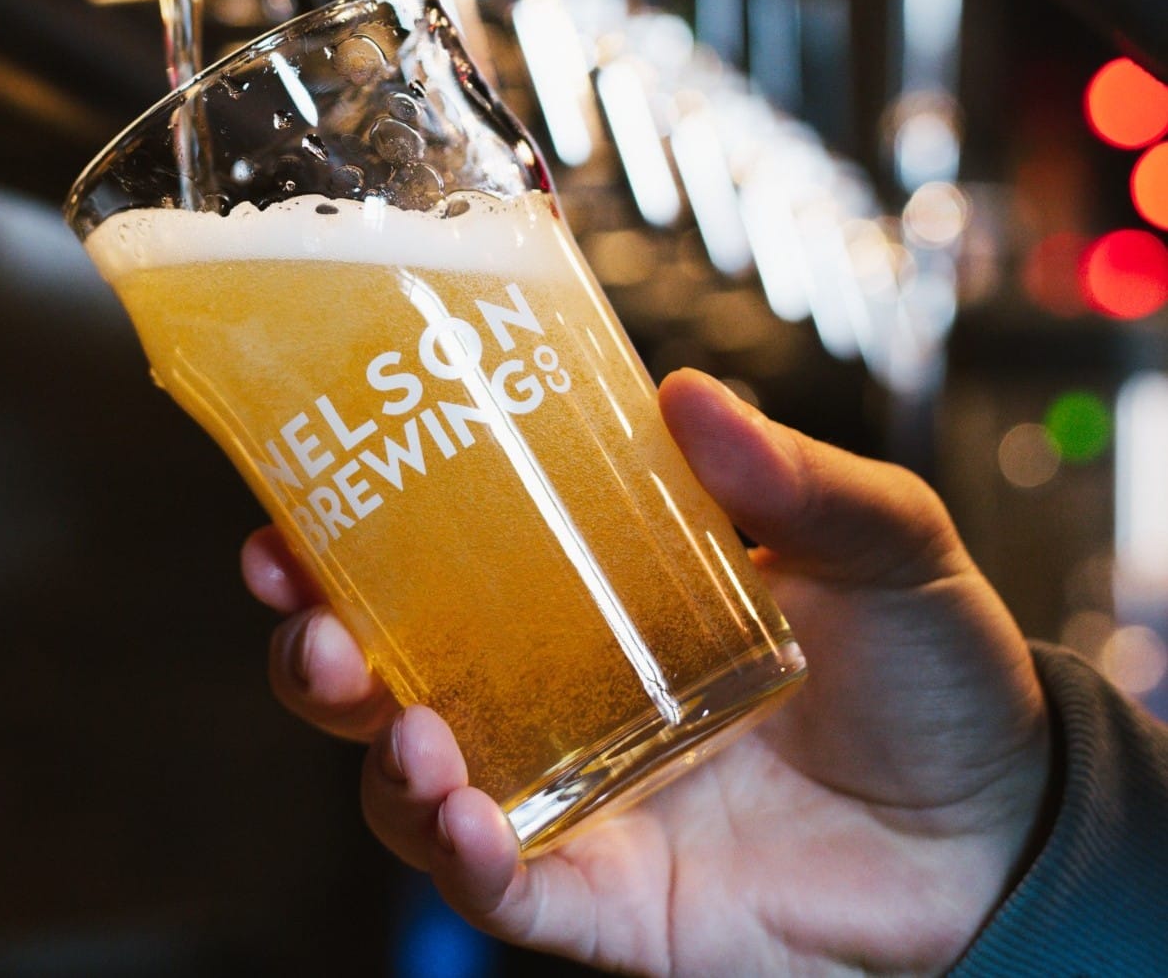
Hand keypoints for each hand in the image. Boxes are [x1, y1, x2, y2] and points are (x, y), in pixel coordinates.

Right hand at [242, 371, 1050, 975]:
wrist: (1010, 830)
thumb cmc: (929, 665)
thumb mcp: (880, 538)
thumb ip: (792, 476)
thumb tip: (687, 396)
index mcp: (582, 588)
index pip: (429, 550)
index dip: (341, 527)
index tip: (288, 498)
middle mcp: (548, 690)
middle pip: (381, 672)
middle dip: (316, 646)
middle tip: (308, 617)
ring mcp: (571, 796)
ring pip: (412, 786)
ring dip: (381, 755)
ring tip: (410, 728)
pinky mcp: (611, 902)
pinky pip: (511, 895)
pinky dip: (468, 862)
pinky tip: (470, 824)